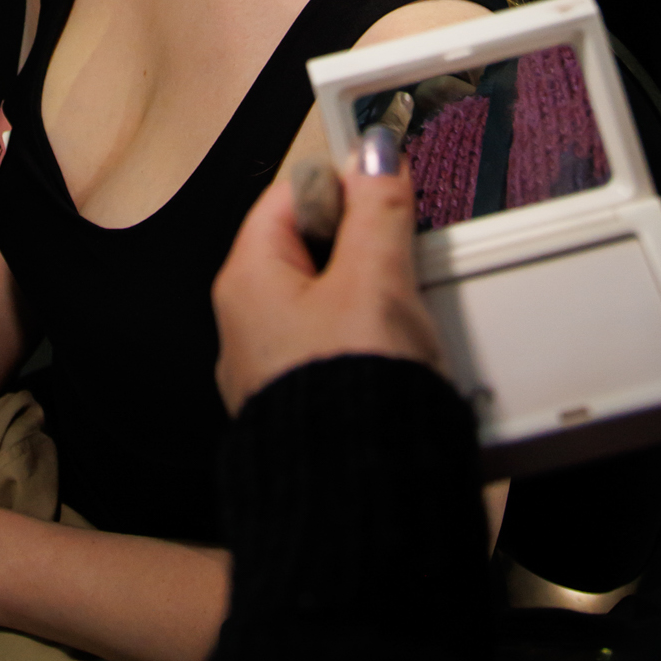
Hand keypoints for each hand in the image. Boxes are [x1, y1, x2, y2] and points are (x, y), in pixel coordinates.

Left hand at [212, 161, 443, 418]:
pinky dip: (376, 343)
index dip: (342, 180)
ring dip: (377, 298)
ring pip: (333, 303)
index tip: (387, 177)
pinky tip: (407, 355)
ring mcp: (277, 370)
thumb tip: (372, 153)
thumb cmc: (351, 398)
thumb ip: (376, 211)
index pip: (290, 196)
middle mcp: (249, 325)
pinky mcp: (310, 407)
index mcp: (246, 280)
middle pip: (314, 250)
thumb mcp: (374, 282)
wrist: (363, 507)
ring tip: (413, 309)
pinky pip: (344, 350)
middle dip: (367, 245)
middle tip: (408, 248)